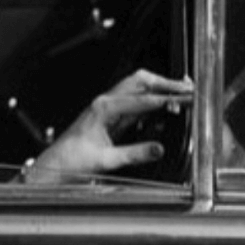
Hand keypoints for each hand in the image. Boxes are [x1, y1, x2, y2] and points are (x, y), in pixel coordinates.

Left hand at [21, 69, 193, 183]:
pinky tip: (165, 104)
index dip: (164, 98)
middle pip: (139, 81)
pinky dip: (152, 99)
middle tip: (186, 88)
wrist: (58, 163)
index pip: (140, 98)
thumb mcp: (106, 160)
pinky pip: (135, 100)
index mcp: (104, 108)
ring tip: (181, 91)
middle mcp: (105, 102)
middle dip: (164, 82)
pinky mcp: (112, 114)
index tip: (183, 99)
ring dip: (159, 87)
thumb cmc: (73, 160)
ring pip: (137, 87)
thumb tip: (158, 149)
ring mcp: (108, 106)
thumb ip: (134, 154)